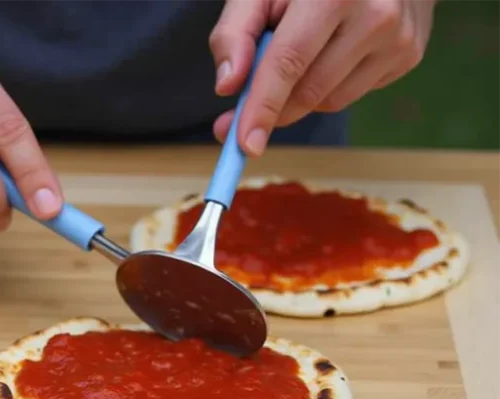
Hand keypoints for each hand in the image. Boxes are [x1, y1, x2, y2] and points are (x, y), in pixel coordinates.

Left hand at [209, 0, 437, 154]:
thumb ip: (235, 31)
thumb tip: (227, 86)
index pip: (290, 63)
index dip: (263, 107)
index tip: (244, 145)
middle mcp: (375, 16)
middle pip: (309, 91)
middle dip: (270, 111)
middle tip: (236, 118)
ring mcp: (399, 38)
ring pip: (331, 101)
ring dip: (300, 94)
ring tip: (295, 55)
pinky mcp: (409, 54)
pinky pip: (354, 92)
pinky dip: (328, 85)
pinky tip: (329, 52)